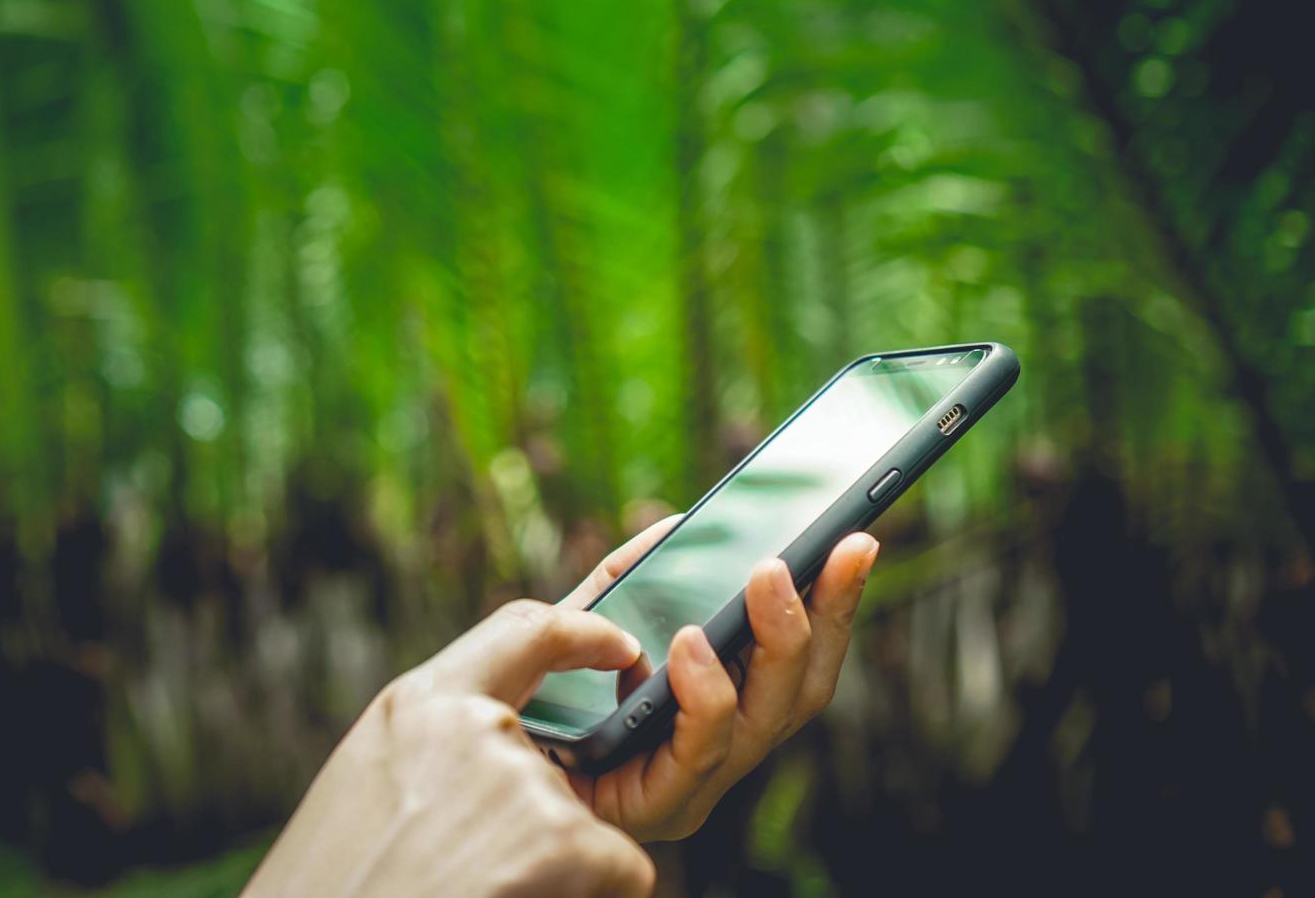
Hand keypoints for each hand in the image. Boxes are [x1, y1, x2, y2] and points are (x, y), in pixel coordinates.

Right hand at [244, 601, 655, 897]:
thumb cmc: (333, 889)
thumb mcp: (368, 788)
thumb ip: (436, 750)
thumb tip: (504, 746)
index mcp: (418, 705)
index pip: (523, 631)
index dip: (583, 632)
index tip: (617, 644)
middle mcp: (474, 726)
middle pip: (551, 766)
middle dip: (532, 825)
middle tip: (465, 875)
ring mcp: (521, 779)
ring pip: (579, 824)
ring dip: (547, 868)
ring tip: (473, 894)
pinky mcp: (565, 839)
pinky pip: (621, 866)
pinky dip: (588, 894)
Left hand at [557, 517, 878, 841]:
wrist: (477, 750)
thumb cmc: (542, 687)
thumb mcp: (590, 616)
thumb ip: (634, 572)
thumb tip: (682, 525)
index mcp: (723, 706)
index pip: (799, 658)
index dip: (835, 602)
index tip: (856, 540)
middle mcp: (722, 749)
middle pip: (801, 690)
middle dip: (826, 615)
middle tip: (834, 547)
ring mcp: (697, 785)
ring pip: (765, 720)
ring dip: (775, 642)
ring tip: (766, 579)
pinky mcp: (656, 809)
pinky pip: (698, 754)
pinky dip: (704, 696)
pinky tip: (691, 646)